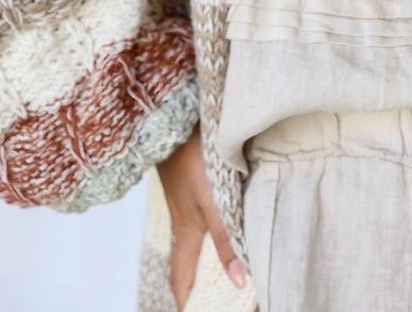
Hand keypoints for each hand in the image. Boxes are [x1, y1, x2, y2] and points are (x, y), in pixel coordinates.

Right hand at [156, 125, 246, 308]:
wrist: (174, 118)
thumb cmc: (192, 160)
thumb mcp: (212, 203)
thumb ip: (225, 238)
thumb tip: (237, 281)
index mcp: (187, 228)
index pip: (182, 276)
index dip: (185, 300)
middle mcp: (183, 216)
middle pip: (189, 257)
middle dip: (198, 279)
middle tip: (215, 294)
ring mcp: (186, 195)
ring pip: (197, 232)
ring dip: (208, 250)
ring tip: (228, 262)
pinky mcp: (192, 175)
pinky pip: (202, 209)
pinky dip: (214, 222)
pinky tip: (231, 214)